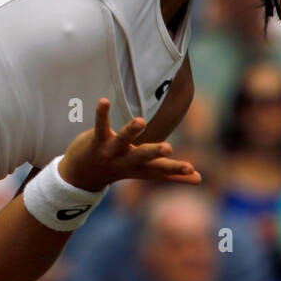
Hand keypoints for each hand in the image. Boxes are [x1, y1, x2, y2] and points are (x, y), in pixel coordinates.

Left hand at [59, 97, 201, 192]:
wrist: (80, 176)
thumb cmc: (120, 169)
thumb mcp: (146, 172)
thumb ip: (172, 174)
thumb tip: (200, 179)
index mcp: (140, 169)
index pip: (161, 171)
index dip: (176, 171)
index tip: (193, 171)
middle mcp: (126, 161)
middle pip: (142, 157)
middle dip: (154, 152)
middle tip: (168, 148)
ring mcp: (110, 152)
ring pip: (122, 140)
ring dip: (131, 131)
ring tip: (140, 121)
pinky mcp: (96, 141)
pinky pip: (99, 126)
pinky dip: (101, 114)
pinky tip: (103, 101)